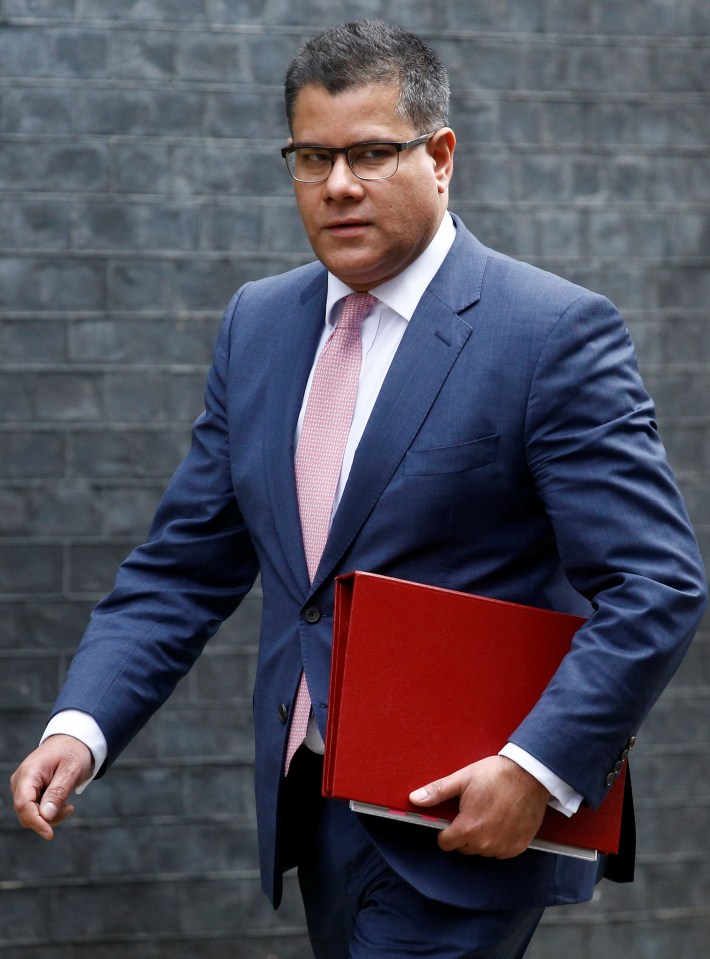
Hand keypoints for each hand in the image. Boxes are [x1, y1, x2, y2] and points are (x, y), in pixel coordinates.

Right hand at [10, 735, 92, 840]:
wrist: (72, 742)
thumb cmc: (73, 753)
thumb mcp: (71, 770)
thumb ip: (58, 792)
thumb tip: (46, 816)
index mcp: (29, 772)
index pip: (24, 804)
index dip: (36, 822)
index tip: (50, 834)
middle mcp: (20, 780)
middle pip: (26, 813)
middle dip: (47, 818)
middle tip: (69, 808)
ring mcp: (22, 786)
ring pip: (30, 814)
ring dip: (49, 815)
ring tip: (67, 803)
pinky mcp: (27, 791)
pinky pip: (34, 810)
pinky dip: (48, 811)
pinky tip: (61, 802)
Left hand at [409, 755, 550, 858]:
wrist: (530, 774)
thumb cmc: (496, 775)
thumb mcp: (463, 778)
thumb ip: (437, 792)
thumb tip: (414, 798)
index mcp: (468, 828)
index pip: (446, 843)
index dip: (445, 831)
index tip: (453, 819)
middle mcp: (485, 843)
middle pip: (464, 847)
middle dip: (463, 833)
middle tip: (472, 811)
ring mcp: (503, 847)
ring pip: (482, 850)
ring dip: (481, 838)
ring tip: (488, 814)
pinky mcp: (518, 847)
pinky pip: (500, 851)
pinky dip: (499, 841)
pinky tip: (502, 822)